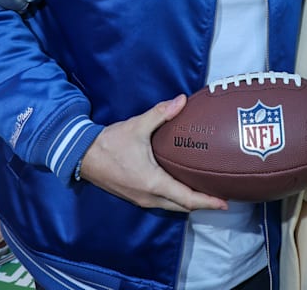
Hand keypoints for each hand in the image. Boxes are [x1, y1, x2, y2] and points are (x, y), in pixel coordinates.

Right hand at [78, 95, 227, 212]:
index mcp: (153, 183)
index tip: (225, 202)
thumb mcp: (137, 126)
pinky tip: (181, 186)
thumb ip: (161, 114)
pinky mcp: (135, 196)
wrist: (81, 155)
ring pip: (172, 206)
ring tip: (205, 191)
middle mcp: (149, 197)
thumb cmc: (109, 143)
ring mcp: (141, 199)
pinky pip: (162, 202)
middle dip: (203, 203)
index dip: (208, 202)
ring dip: (189, 202)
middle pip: (182, 207)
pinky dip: (176, 199)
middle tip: (220, 194)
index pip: (187, 199)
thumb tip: (182, 101)